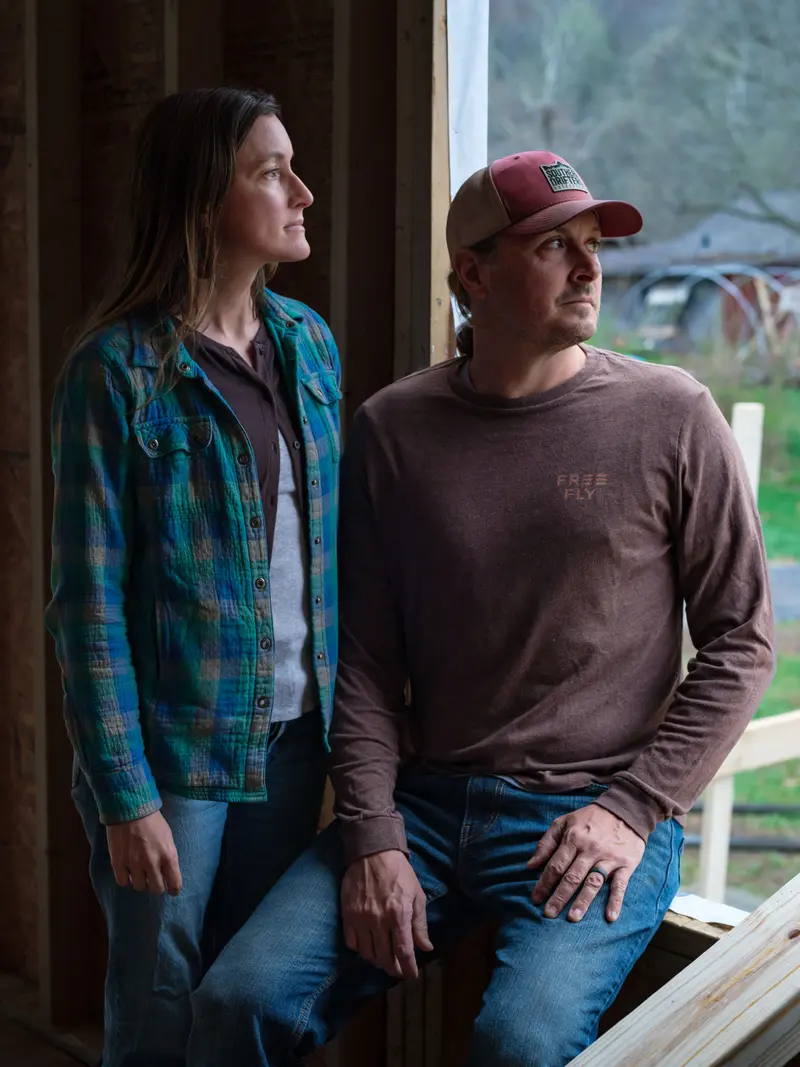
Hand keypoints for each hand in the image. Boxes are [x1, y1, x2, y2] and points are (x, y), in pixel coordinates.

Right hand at [106, 810, 181, 895]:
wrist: (130, 808)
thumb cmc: (153, 821)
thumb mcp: (168, 837)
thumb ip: (168, 856)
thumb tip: (168, 872)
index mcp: (168, 855)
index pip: (174, 883)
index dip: (174, 889)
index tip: (172, 890)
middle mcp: (152, 863)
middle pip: (156, 889)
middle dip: (157, 886)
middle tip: (155, 880)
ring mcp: (134, 864)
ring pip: (140, 887)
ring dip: (142, 882)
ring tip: (140, 874)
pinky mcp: (118, 862)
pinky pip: (123, 882)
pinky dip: (126, 879)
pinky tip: (128, 872)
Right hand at [341, 850, 432, 979]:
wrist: (372, 852)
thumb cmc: (399, 872)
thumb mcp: (417, 895)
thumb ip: (420, 924)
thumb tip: (425, 947)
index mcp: (399, 914)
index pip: (403, 951)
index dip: (408, 968)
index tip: (411, 976)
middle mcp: (379, 920)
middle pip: (384, 957)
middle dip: (392, 968)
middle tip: (397, 969)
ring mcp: (361, 918)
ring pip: (367, 953)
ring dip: (377, 960)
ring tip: (383, 958)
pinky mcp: (347, 915)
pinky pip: (352, 943)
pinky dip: (360, 949)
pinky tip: (367, 946)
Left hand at [528, 804, 644, 922]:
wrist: (625, 810)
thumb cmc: (590, 818)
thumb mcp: (565, 822)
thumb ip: (546, 842)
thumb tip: (531, 865)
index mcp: (573, 838)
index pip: (556, 865)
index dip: (544, 883)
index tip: (535, 899)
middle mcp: (589, 849)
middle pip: (572, 877)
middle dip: (559, 896)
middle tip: (548, 914)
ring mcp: (608, 858)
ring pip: (593, 882)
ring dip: (582, 901)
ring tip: (572, 918)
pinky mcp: (626, 864)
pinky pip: (620, 885)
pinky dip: (615, 901)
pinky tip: (610, 917)